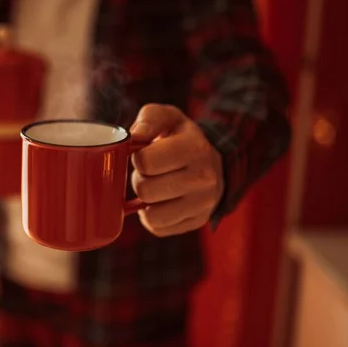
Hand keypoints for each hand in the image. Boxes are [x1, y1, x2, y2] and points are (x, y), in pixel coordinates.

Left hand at [130, 104, 223, 236]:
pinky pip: (157, 228)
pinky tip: (162, 201)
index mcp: (195, 148)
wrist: (214, 163)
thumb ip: (149, 119)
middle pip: (145, 189)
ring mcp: (202, 204)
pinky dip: (152, 216)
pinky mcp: (196, 222)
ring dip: (145, 201)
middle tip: (149, 173)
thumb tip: (133, 137)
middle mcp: (204, 178)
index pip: (146, 162)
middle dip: (140, 179)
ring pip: (150, 214)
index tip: (145, 154)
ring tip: (155, 186)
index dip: (137, 158)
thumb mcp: (169, 118)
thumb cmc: (181, 138)